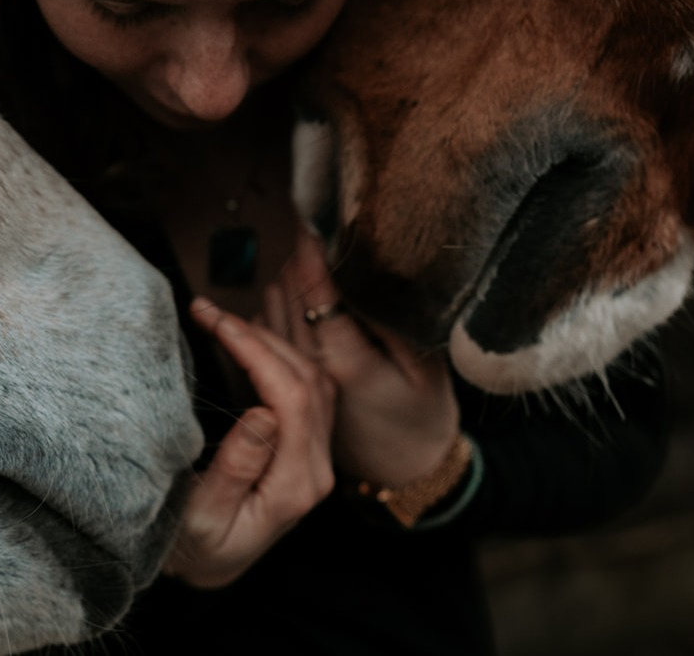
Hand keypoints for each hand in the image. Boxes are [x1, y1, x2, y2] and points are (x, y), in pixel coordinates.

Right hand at [163, 297, 335, 588]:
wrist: (210, 569)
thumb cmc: (197, 549)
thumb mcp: (203, 519)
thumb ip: (236, 468)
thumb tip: (262, 412)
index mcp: (296, 484)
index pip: (290, 397)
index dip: (255, 350)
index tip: (215, 322)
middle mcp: (317, 467)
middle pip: (305, 379)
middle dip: (258, 336)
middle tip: (210, 311)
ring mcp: (316, 454)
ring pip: (311, 377)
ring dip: (272, 338)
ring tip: (225, 318)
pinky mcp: (306, 444)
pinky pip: (306, 385)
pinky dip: (281, 353)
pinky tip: (253, 335)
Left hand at [267, 228, 459, 488]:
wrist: (406, 473)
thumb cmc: (423, 418)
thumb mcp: (424, 371)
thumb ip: (390, 325)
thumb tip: (361, 278)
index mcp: (345, 363)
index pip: (315, 295)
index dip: (309, 254)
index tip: (307, 221)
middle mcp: (312, 370)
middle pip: (287, 297)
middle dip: (294, 261)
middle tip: (303, 227)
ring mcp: (295, 379)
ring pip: (273, 312)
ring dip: (281, 282)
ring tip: (296, 254)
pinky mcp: (287, 387)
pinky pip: (269, 334)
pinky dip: (275, 309)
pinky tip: (288, 295)